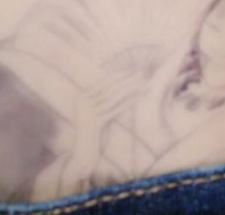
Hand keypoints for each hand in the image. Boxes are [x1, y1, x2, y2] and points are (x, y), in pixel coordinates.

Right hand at [58, 68, 146, 192]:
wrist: (83, 155)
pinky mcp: (94, 123)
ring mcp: (87, 113)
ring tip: (143, 83)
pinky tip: (138, 96)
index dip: (119, 75)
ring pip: (114, 97)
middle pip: (109, 88)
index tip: (133, 69)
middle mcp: (82, 103)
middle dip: (127, 80)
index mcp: (81, 98)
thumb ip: (107, 100)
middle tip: (141, 73)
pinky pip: (115, 109)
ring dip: (130, 89)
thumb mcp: (100, 114)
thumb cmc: (94, 134)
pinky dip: (128, 102)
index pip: (103, 83)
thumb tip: (123, 83)